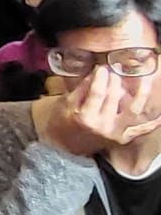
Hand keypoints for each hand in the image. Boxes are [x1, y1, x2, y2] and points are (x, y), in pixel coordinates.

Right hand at [42, 69, 160, 156]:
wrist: (65, 146)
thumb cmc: (63, 121)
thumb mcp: (66, 103)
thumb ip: (83, 89)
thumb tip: (98, 72)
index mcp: (85, 117)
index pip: (97, 92)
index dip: (101, 78)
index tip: (102, 68)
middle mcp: (103, 126)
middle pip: (114, 98)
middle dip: (115, 81)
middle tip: (116, 69)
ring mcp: (116, 133)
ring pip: (133, 110)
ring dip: (141, 93)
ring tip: (145, 79)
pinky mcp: (124, 138)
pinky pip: (142, 129)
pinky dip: (153, 122)